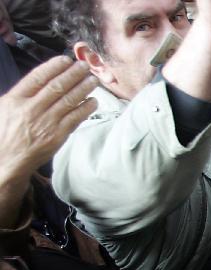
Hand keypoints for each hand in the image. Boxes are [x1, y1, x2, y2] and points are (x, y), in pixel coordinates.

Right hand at [0, 57, 97, 179]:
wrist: (5, 160)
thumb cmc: (3, 133)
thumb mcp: (4, 108)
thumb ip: (21, 95)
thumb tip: (41, 81)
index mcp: (15, 99)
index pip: (37, 77)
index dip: (53, 67)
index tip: (66, 60)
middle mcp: (31, 109)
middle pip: (57, 86)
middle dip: (73, 74)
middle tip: (85, 66)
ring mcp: (46, 123)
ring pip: (69, 100)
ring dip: (83, 88)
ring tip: (93, 80)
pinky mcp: (57, 136)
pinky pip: (75, 119)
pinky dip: (85, 108)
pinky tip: (93, 101)